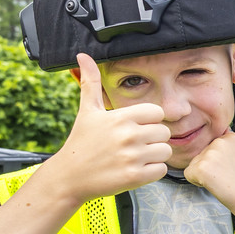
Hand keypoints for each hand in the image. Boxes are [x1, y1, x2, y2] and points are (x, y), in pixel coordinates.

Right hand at [45, 53, 170, 203]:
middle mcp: (128, 135)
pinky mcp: (135, 177)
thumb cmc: (81, 142)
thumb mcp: (87, 111)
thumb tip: (83, 56)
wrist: (69, 176)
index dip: (150, 121)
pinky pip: (162, 170)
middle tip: (134, 145)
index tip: (136, 127)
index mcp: (121, 117)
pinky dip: (152, 171)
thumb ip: (90, 82)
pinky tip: (136, 168)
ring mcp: (132, 157)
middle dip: (153, 139)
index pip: (157, 113)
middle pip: (164, 132)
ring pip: (165, 151)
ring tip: (135, 157)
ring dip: (154, 156)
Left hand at [183, 130, 234, 228]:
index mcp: (231, 137)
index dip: (219, 163)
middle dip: (211, 168)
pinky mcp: (202, 167)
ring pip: (195, 165)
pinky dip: (198, 183)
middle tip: (228, 178)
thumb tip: (225, 138)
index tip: (232, 171)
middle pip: (201, 155)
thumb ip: (233, 148)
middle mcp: (219, 141)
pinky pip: (189, 174)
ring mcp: (210, 153)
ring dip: (204, 176)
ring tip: (224, 182)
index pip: (212, 148)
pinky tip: (216, 186)